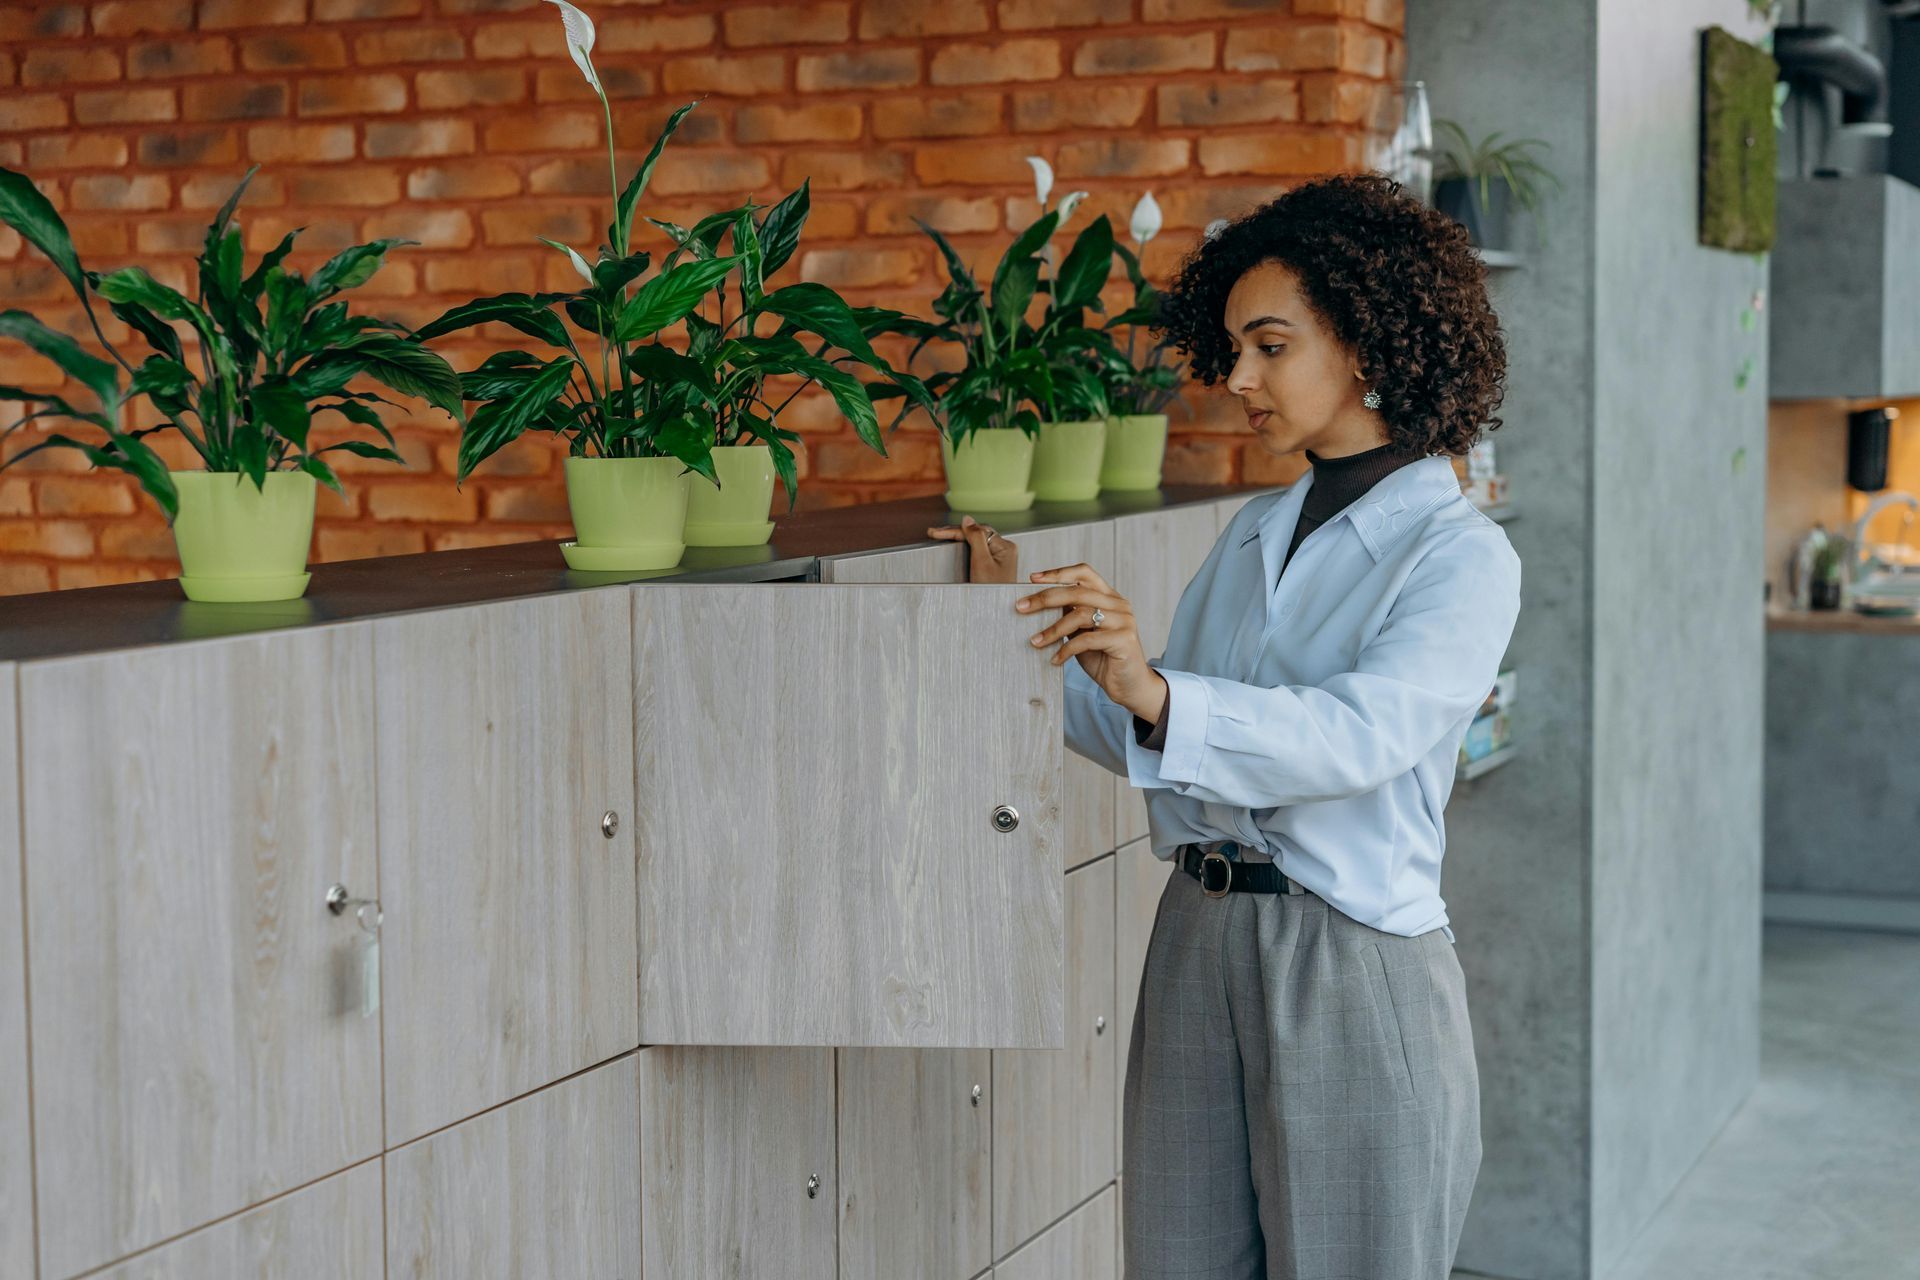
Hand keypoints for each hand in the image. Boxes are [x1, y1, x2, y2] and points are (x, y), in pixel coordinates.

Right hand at [926, 514, 1018, 582]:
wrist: (999, 610)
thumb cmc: (994, 591)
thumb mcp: (982, 563)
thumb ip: (975, 538)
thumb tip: (968, 520)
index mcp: (1005, 546)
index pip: (976, 531)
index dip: (955, 530)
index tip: (937, 532)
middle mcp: (1005, 550)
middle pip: (976, 534)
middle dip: (955, 532)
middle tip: (935, 533)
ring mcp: (1001, 558)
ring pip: (977, 542)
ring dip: (960, 538)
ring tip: (943, 536)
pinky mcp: (995, 566)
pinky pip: (979, 551)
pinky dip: (966, 547)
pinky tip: (957, 546)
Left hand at [1017, 562, 1168, 722]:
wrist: (1131, 687)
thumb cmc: (1104, 659)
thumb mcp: (1083, 633)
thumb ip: (1070, 617)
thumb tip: (1038, 604)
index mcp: (1109, 597)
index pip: (1084, 573)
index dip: (1058, 573)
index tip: (1032, 578)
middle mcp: (1119, 604)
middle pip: (1078, 591)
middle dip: (1045, 598)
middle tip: (1021, 607)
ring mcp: (1124, 620)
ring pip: (1081, 615)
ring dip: (1053, 629)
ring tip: (1035, 641)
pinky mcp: (1124, 640)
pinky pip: (1087, 640)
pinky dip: (1066, 650)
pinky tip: (1055, 660)